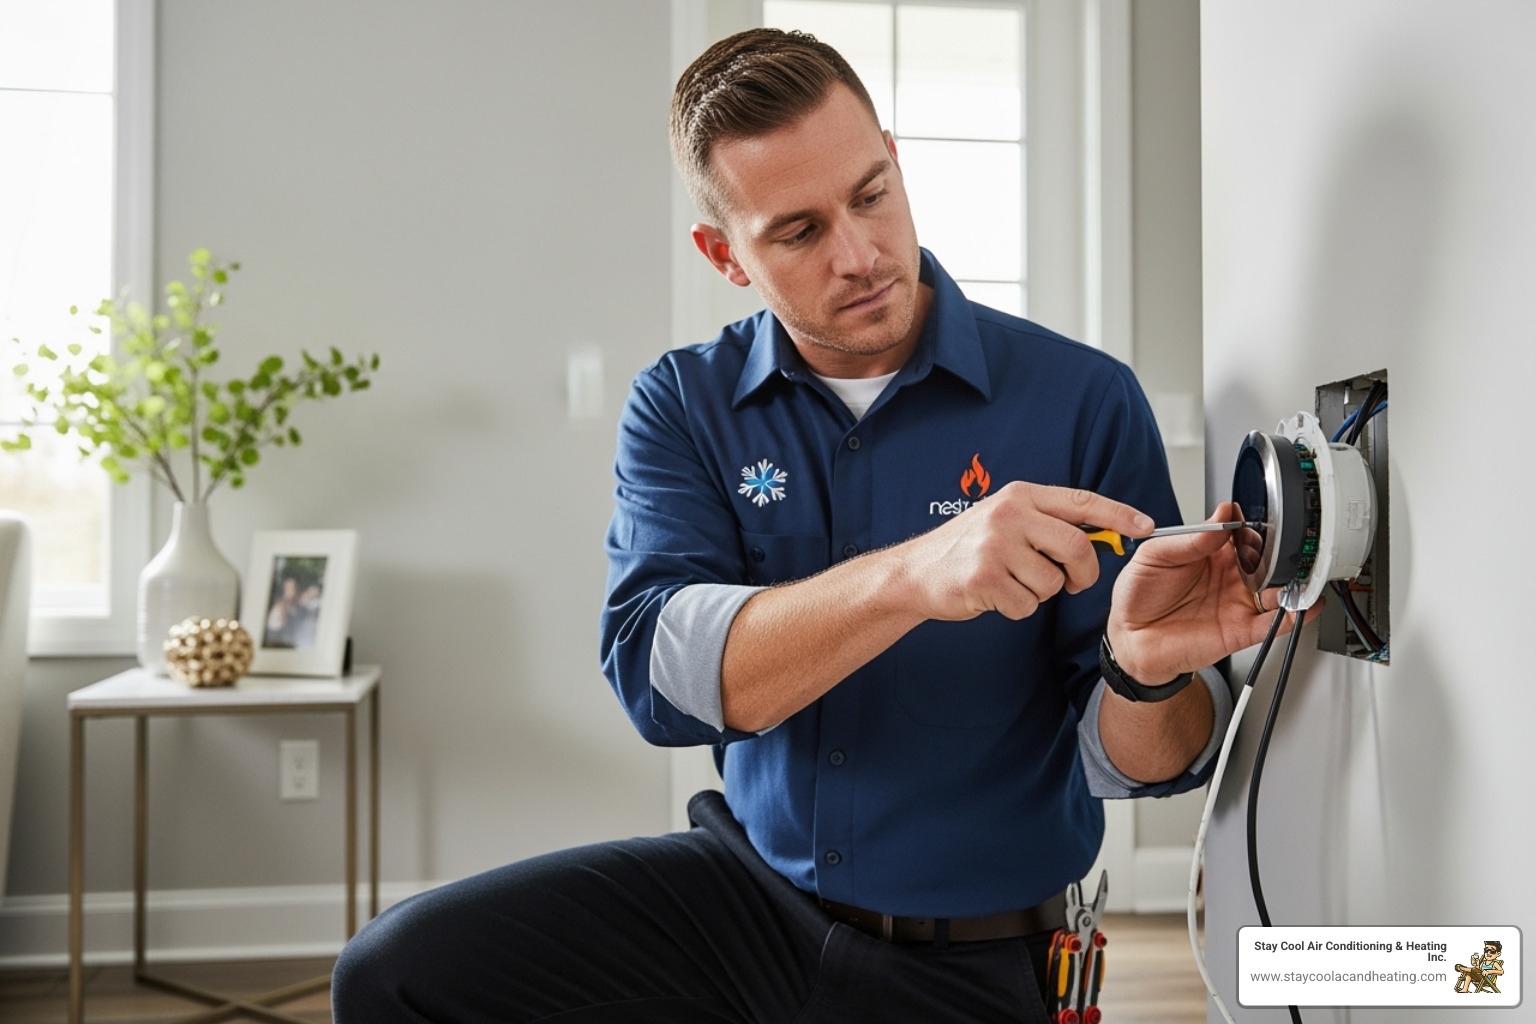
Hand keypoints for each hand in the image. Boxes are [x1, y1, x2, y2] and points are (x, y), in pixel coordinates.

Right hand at [894, 481, 1153, 621]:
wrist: (916, 571)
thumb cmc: (967, 548)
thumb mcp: (1006, 520)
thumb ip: (1048, 523)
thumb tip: (1103, 538)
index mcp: (1020, 496)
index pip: (1082, 501)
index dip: (1119, 515)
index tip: (1146, 527)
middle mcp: (1009, 515)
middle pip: (1077, 546)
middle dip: (1084, 572)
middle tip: (1075, 582)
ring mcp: (995, 546)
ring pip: (1053, 582)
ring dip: (1040, 593)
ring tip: (1011, 583)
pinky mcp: (984, 578)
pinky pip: (1027, 605)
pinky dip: (1017, 608)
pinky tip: (995, 596)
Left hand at [1106, 502, 1319, 682]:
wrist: (1131, 639)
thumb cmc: (1139, 596)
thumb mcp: (1155, 555)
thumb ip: (1190, 539)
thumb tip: (1222, 515)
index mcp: (1211, 554)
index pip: (1243, 534)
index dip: (1253, 528)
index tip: (1257, 523)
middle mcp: (1229, 577)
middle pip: (1267, 561)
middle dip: (1279, 553)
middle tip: (1281, 548)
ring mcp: (1237, 603)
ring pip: (1276, 590)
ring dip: (1292, 582)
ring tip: (1300, 574)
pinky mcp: (1240, 631)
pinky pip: (1272, 623)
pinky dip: (1291, 614)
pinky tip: (1302, 604)